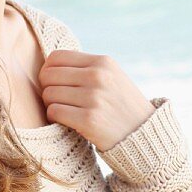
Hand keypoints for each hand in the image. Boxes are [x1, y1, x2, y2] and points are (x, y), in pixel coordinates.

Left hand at [37, 49, 155, 152]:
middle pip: (48, 75)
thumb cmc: (121, 106)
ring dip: (51, 105)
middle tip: (57, 100)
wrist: (144, 135)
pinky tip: (65, 121)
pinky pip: (54, 112)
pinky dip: (54, 118)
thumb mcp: (112, 76)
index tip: (55, 84)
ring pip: (49, 94)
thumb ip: (86, 68)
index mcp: (102, 62)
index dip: (49, 70)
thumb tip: (49, 64)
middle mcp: (98, 76)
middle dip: (47, 88)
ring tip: (64, 111)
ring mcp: (94, 97)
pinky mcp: (89, 119)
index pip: (56, 57)